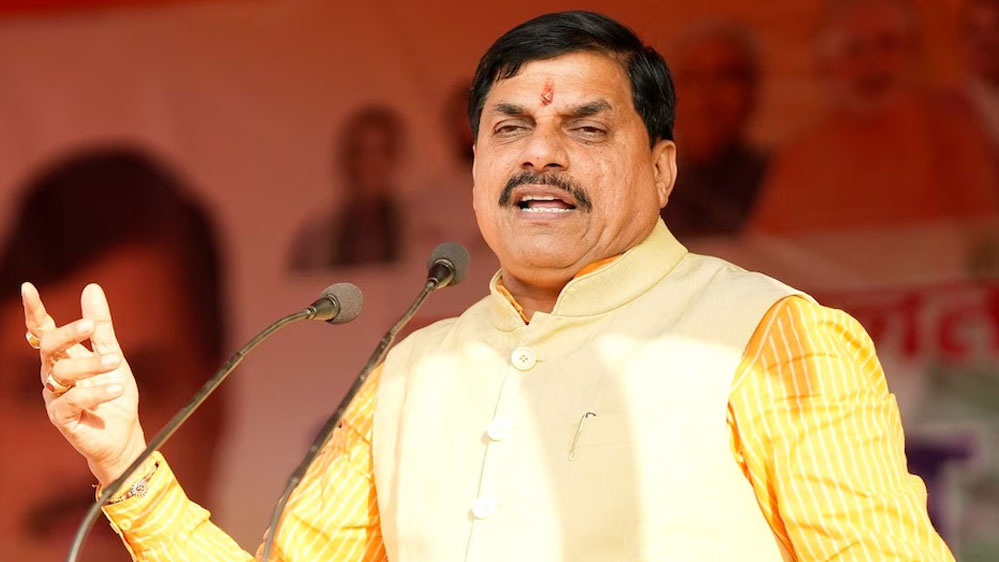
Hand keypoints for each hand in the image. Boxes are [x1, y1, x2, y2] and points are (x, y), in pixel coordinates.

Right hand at [22, 282, 146, 486]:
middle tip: (90, 326)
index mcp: (63, 357)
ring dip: (91, 364)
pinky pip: (71, 402)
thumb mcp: (112, 352)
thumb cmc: (113, 392)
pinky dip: (95, 393)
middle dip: (67, 334)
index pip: (42, 331)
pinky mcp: (62, 419)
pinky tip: (116, 388)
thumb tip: (91, 288)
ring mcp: (55, 397)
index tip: (28, 288)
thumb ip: (101, 326)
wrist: (123, 433)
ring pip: (62, 373)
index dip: (34, 311)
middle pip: (48, 348)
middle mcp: (53, 375)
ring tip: (116, 362)